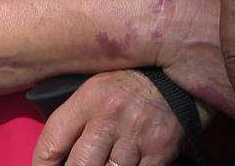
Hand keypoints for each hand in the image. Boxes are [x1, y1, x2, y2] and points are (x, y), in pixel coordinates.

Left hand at [32, 71, 183, 165]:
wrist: (182, 77)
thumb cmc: (133, 86)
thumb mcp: (98, 90)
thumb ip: (76, 120)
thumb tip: (55, 158)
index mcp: (89, 97)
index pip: (51, 143)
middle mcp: (110, 115)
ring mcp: (136, 134)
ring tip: (108, 162)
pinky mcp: (160, 150)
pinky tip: (129, 164)